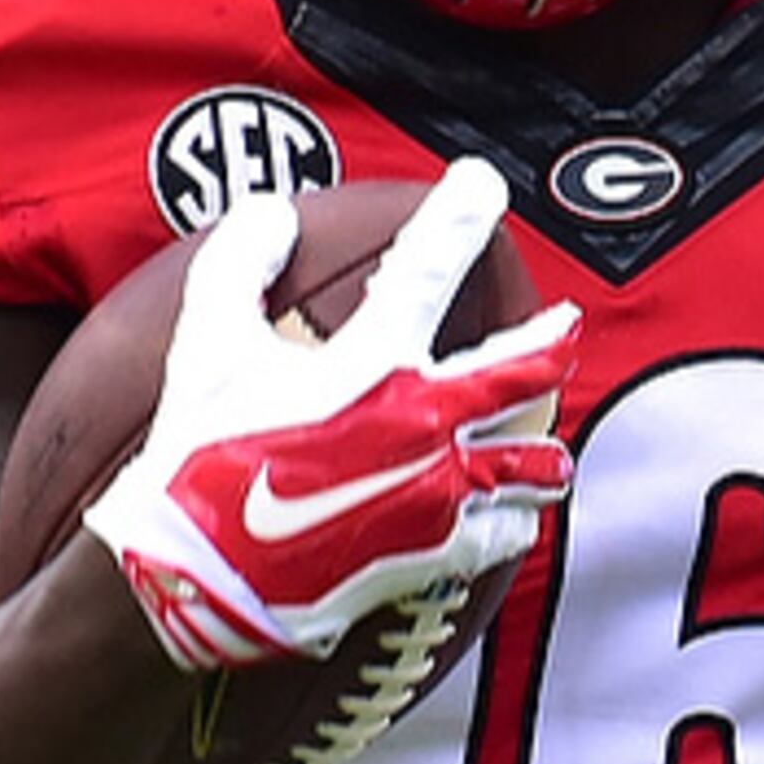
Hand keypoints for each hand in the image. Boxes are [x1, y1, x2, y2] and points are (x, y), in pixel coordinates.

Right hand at [83, 160, 577, 672]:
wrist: (197, 580)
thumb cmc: (198, 458)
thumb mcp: (206, 345)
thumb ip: (239, 264)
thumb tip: (274, 215)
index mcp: (374, 361)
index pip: (432, 264)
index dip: (463, 212)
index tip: (483, 183)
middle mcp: (426, 421)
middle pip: (522, 368)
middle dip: (551, 337)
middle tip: (566, 321)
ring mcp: (440, 491)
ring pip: (530, 464)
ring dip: (542, 450)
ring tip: (552, 451)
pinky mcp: (435, 553)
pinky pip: (501, 533)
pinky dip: (507, 520)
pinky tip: (508, 518)